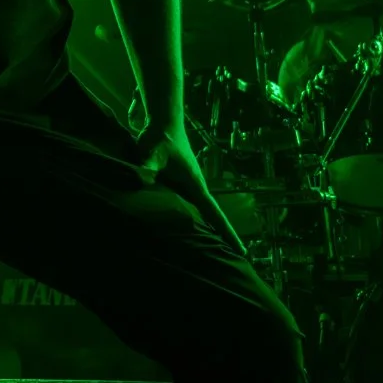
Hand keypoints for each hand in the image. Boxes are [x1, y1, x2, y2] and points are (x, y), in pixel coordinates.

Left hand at [134, 121, 247, 256]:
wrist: (162, 121)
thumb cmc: (160, 138)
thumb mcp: (152, 153)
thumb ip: (147, 166)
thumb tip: (140, 177)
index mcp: (195, 185)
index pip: (215, 215)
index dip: (228, 234)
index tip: (242, 251)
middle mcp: (195, 188)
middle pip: (210, 218)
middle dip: (220, 238)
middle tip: (230, 261)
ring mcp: (187, 186)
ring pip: (197, 213)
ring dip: (205, 229)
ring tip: (210, 253)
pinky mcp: (177, 183)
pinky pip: (185, 206)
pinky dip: (188, 219)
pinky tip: (183, 231)